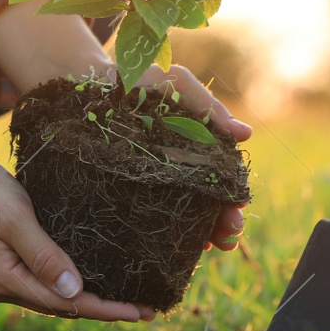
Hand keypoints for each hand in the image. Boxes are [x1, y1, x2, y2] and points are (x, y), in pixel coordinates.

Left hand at [0, 0, 253, 253]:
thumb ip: (209, 106)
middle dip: (224, 223)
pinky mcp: (123, 197)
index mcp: (194, 149)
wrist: (83, 87)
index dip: (233, 197)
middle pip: (208, 206)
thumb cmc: (134, 81)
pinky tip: (180, 248)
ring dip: (204, 236)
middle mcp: (176, 173)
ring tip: (215, 247)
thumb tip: (246, 134)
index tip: (239, 207)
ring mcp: (151, 188)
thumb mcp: (176, 85)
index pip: (222, 181)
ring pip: (184, 220)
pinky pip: (148, 225)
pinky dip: (168, 239)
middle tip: (230, 235)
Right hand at [0, 148, 155, 321]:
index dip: (105, 309)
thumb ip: (45, 255)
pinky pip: (42, 281)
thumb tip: (75, 291)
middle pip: (60, 306)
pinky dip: (68, 283)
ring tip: (127, 301)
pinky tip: (92, 281)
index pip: (65, 304)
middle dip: (103, 308)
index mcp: (2, 280)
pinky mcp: (2, 265)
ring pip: (52, 296)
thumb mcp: (17, 219)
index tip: (140, 312)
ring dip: (87, 299)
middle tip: (147, 310)